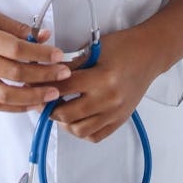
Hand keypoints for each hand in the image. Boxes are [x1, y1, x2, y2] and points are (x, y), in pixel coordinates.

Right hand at [0, 4, 72, 112]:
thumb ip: (19, 28)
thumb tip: (46, 36)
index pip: (17, 49)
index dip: (41, 54)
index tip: (59, 56)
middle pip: (15, 72)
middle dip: (43, 76)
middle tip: (63, 75)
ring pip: (5, 94)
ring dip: (32, 97)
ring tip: (51, 95)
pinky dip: (15, 107)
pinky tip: (31, 103)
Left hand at [47, 26, 158, 142]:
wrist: (149, 54)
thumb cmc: (123, 46)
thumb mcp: (95, 48)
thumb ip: (73, 63)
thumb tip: (48, 72)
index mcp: (101, 77)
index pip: (64, 88)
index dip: (44, 87)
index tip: (32, 85)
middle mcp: (109, 99)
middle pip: (67, 114)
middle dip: (49, 109)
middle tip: (41, 100)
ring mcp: (115, 112)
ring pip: (79, 130)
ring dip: (64, 123)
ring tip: (58, 111)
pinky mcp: (120, 120)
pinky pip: (95, 136)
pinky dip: (81, 131)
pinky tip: (75, 119)